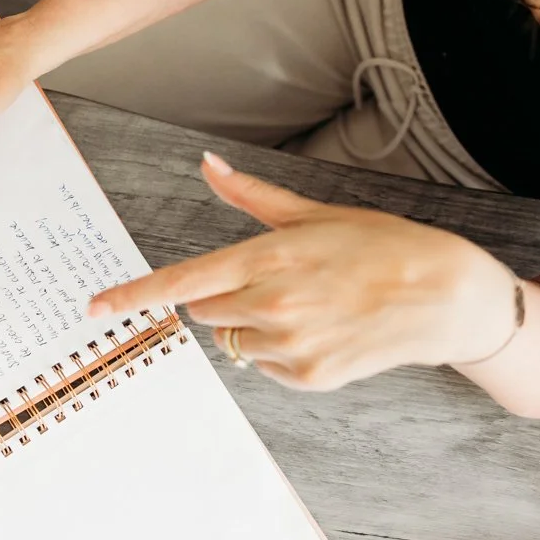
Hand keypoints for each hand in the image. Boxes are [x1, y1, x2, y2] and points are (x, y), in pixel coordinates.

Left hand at [88, 152, 519, 390]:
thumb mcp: (314, 214)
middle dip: (225, 298)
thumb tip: (207, 164)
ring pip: (234, 342)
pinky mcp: (310, 376)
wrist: (445, 296)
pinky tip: (323, 331)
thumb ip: (251, 197)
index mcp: (266, 258)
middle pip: (205, 312)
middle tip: (274, 283)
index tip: (94, 309)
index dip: (132, 297)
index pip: (182, 282)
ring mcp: (290, 345)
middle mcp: (271, 304)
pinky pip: (268, 367)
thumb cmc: (380, 246)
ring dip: (254, 328)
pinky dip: (282, 354)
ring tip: (309, 307)